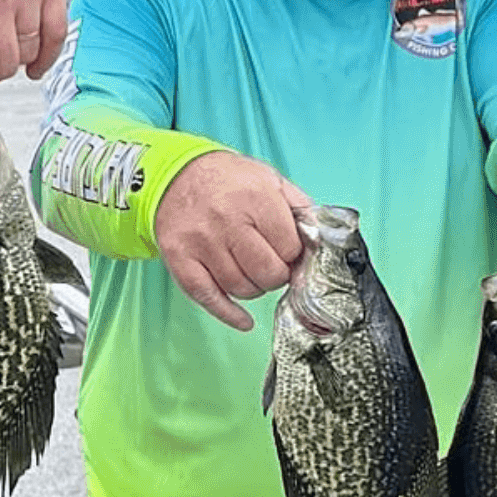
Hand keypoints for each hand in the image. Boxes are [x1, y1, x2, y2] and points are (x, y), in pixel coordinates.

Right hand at [154, 151, 309, 330]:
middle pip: (267, 272)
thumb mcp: (269, 180)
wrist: (176, 176)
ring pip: (241, 288)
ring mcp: (201, 242)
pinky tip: (244, 320)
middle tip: (271, 267)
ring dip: (254, 289)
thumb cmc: (229, 181)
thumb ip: (299, 207)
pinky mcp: (179, 258)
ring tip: (251, 274)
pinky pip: (208, 297)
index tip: (286, 251)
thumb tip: (320, 241)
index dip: (292, 255)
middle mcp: (227, 220)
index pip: (289, 248)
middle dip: (276, 276)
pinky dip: (229, 314)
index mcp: (255, 197)